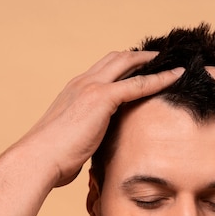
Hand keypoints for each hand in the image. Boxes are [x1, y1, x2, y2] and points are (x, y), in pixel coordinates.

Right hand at [19, 51, 183, 186]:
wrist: (39, 159)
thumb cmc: (53, 158)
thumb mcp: (73, 141)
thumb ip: (88, 135)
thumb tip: (96, 149)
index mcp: (74, 91)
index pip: (103, 70)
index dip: (123, 66)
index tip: (139, 68)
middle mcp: (82, 83)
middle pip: (116, 59)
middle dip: (139, 56)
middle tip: (160, 58)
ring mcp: (91, 88)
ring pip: (126, 63)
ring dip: (150, 61)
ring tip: (172, 63)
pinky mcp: (101, 98)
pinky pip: (137, 84)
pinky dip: (159, 78)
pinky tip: (175, 76)